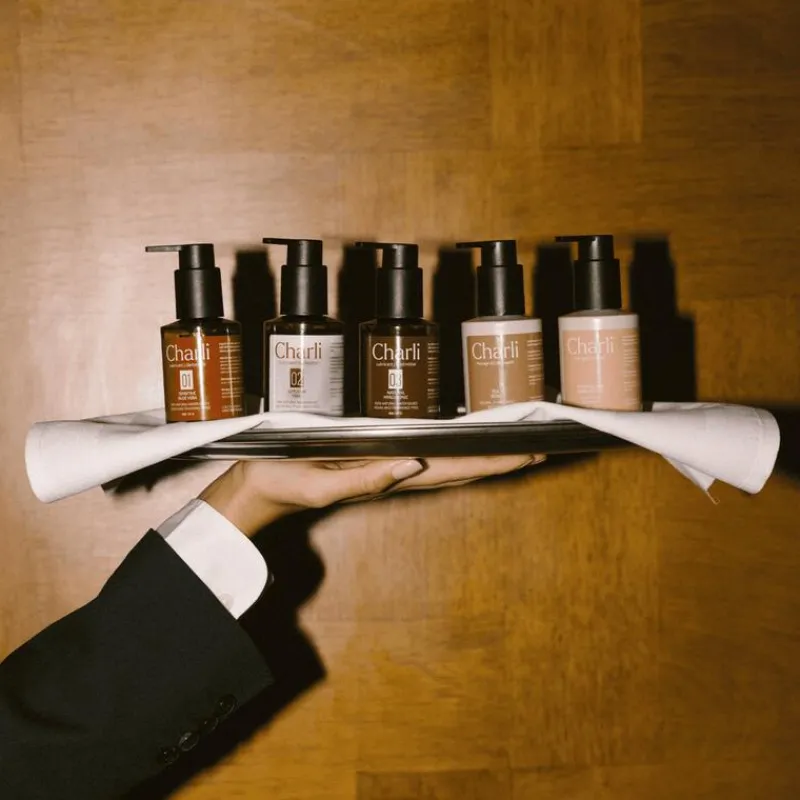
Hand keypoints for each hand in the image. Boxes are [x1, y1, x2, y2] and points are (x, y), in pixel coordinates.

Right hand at [199, 455, 542, 536]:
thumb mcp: (321, 481)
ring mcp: (391, 468)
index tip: (531, 453)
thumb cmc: (287, 480)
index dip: (494, 462)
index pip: (455, 469)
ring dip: (487, 456)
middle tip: (544, 447)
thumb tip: (413, 465)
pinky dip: (457, 451)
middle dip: (503, 460)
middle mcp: (398, 473)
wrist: (263, 486)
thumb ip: (366, 478)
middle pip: (463, 467)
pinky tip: (469, 444)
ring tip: (519, 446)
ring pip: (451, 463)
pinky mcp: (379, 458)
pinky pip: (430, 456)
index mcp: (389, 477)